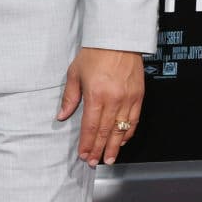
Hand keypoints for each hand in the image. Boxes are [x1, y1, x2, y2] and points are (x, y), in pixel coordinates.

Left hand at [57, 48, 143, 167]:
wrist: (118, 39)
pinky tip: (123, 141)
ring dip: (115, 147)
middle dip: (99, 149)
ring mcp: (128, 99)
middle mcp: (114, 100)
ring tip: (109, 159)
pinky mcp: (139, 96)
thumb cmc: (95, 53)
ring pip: (122, 130)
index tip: (83, 154)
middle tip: (94, 162)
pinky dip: (129, 133)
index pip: (91, 126)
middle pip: (106, 132)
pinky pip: (134, 120)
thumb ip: (70, 97)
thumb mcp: (75, 73)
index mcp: (96, 95)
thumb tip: (62, 115)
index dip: (87, 143)